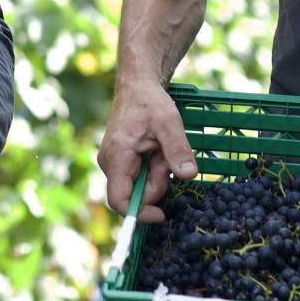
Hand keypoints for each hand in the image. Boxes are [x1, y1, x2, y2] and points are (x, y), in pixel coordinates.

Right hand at [98, 78, 196, 222]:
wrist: (137, 86)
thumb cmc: (150, 102)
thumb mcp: (169, 123)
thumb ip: (178, 150)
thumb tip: (189, 176)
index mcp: (117, 157)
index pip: (119, 201)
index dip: (140, 213)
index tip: (163, 214)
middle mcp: (110, 164)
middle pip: (135, 194)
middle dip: (157, 182)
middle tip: (167, 157)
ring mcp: (114, 163)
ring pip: (140, 185)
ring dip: (157, 173)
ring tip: (161, 149)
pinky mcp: (120, 162)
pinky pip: (139, 177)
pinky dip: (153, 168)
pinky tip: (156, 150)